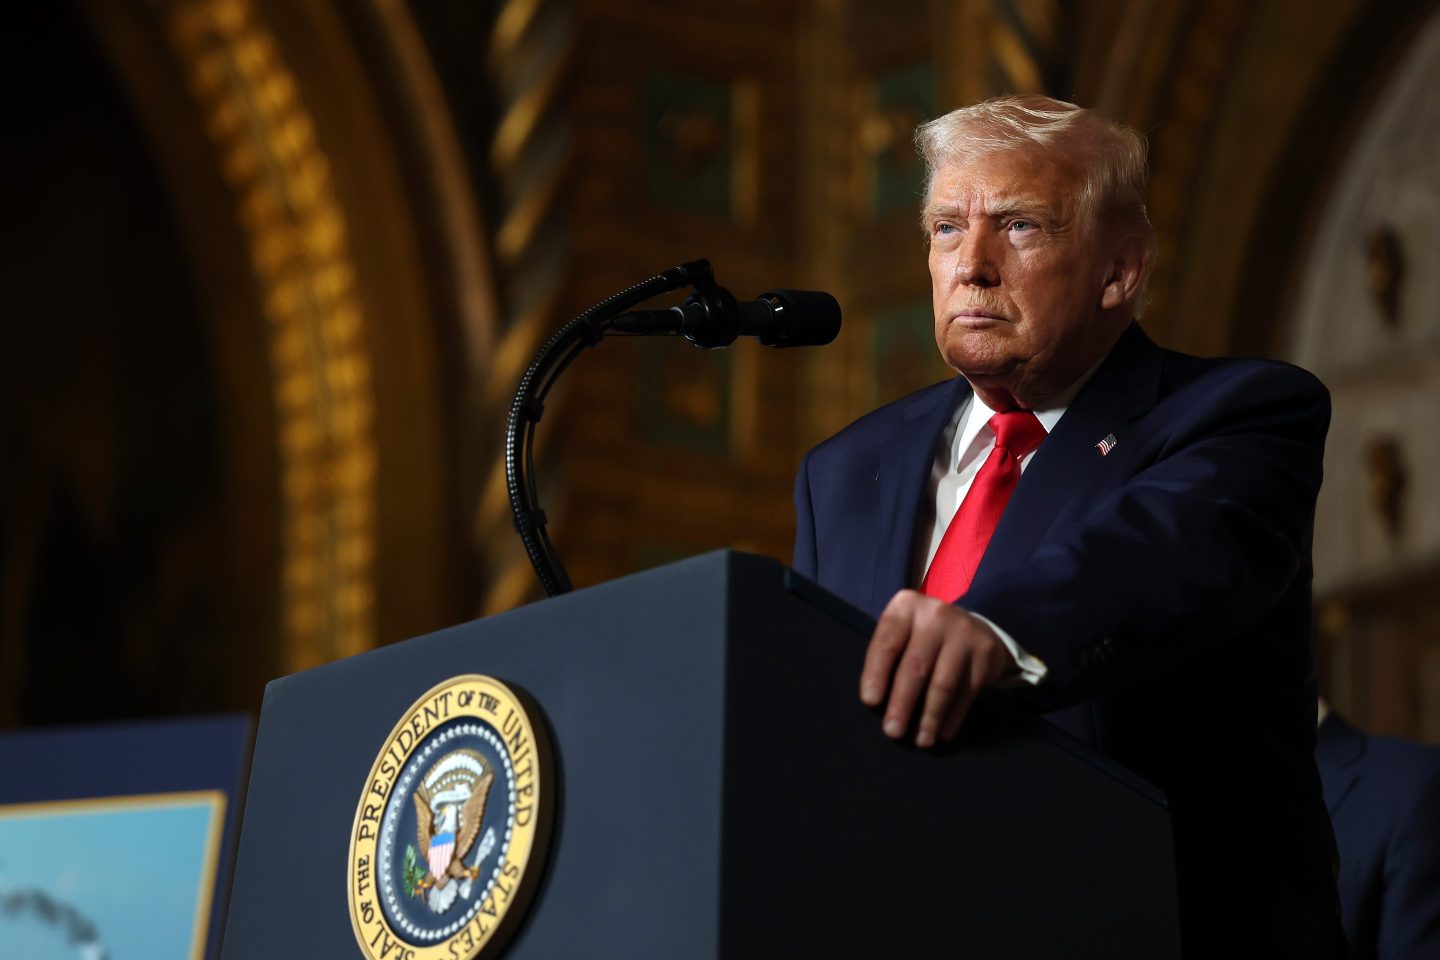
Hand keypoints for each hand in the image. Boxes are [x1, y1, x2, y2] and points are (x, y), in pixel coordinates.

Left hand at [860, 589, 1016, 747]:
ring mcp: (964, 632)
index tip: (870, 702)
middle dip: (902, 704)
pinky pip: (966, 692)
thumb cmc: (922, 636)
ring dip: (929, 717)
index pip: (887, 643)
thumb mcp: (902, 633)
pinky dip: (953, 716)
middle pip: (915, 667)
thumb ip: (888, 656)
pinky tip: (943, 733)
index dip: (876, 673)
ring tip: (921, 740)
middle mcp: (935, 614)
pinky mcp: (985, 652)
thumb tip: (876, 703)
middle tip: (892, 732)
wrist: (970, 627)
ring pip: (943, 684)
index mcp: (906, 606)